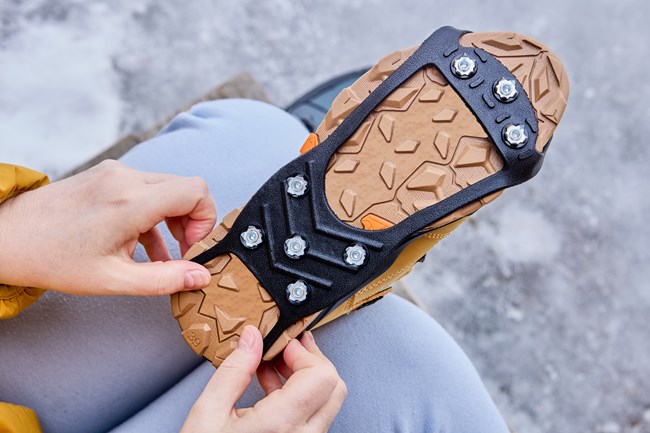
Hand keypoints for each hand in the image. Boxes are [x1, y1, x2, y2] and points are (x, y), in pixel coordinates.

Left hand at [0, 160, 216, 295]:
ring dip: (172, 218)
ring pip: (166, 187)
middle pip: (185, 188)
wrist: (7, 236)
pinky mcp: (106, 175)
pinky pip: (145, 188)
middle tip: (181, 251)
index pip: (196, 191)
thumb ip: (163, 279)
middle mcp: (125, 179)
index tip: (191, 245)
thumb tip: (200, 277)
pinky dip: (153, 212)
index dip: (205, 218)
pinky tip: (141, 243)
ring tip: (160, 252)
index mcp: (130, 203)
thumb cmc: (53, 259)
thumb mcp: (112, 279)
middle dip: (192, 221)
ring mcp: (114, 173)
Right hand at [182, 326, 346, 432]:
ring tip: (270, 367)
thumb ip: (234, 370)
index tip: (284, 343)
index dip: (305, 353)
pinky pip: (314, 418)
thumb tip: (252, 337)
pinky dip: (300, 397)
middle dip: (310, 361)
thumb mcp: (207, 413)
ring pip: (327, 402)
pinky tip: (271, 388)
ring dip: (305, 378)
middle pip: (333, 387)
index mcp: (278, 426)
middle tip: (284, 349)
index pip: (321, 377)